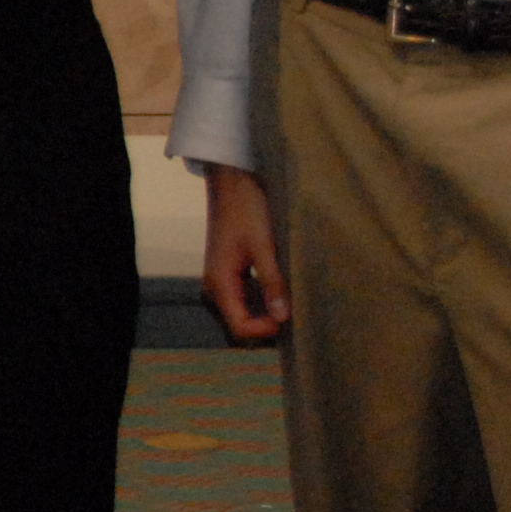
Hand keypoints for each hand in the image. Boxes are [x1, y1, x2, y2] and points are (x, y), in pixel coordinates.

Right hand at [200, 163, 289, 346]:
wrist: (232, 181)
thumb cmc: (246, 208)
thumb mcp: (263, 245)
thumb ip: (272, 282)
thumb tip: (283, 318)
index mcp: (219, 282)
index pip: (240, 327)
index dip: (266, 329)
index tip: (291, 316)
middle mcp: (215, 287)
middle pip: (240, 324)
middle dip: (267, 325)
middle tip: (295, 312)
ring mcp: (221, 280)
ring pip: (243, 313)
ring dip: (266, 314)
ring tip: (291, 301)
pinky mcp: (229, 273)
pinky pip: (245, 300)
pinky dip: (263, 301)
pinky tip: (281, 290)